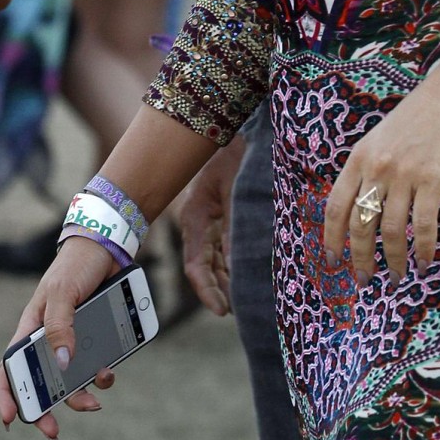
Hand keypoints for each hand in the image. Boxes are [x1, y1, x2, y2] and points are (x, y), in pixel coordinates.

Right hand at [0, 236, 116, 439]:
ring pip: (71, 379)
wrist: (108, 248)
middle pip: (42, 382)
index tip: (10, 420)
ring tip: (95, 400)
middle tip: (54, 431)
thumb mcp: (62, 293)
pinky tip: (108, 372)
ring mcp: (73, 340)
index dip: (7, 394)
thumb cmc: (75, 266)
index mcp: (31, 327)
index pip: (10, 365)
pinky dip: (101, 375)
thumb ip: (59, 326)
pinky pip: (95, 365)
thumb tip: (61, 365)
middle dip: (46, 409)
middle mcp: (49, 338)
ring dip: (80, 395)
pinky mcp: (95, 338)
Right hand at [178, 136, 244, 315]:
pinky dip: (230, 260)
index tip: (223, 311)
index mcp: (195, 218)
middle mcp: (197, 223)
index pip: (195, 266)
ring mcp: (206, 218)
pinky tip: (245, 270)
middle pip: (204, 267)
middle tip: (239, 311)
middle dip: (219, 289)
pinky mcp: (217, 213)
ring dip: (225, 277)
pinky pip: (220, 245)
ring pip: (212, 258)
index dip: (207, 291)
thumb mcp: (236, 192)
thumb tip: (236, 266)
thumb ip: (234, 229)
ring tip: (244, 298)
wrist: (230, 127)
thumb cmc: (235, 155)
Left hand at [323, 72, 439, 286]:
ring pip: (390, 230)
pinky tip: (424, 263)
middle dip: (360, 259)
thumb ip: (368, 168)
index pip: (336, 206)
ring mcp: (404, 174)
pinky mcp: (432, 179)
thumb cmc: (418, 117)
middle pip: (360, 225)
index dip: (331, 239)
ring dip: (394, 260)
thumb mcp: (380, 138)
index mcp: (359, 157)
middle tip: (364, 281)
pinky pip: (422, 225)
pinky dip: (422, 249)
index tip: (333, 262)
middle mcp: (377, 168)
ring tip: (398, 277)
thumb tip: (360, 209)